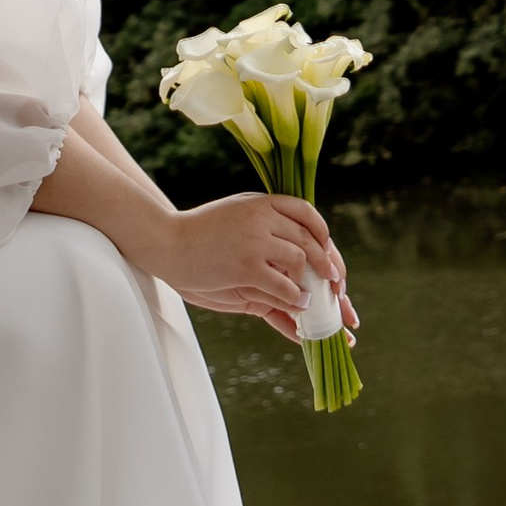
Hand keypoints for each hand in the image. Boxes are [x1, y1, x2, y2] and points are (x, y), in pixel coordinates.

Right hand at [142, 192, 346, 341]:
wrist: (168, 241)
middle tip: (336, 286)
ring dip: (312, 283)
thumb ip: (265, 221)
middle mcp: (263, 217)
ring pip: (300, 262)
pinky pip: (283, 284)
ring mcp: (255, 240)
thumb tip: (293, 239)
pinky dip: (296, 297)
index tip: (330, 255)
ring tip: (313, 299)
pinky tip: (298, 303)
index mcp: (262, 202)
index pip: (307, 213)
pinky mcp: (246, 265)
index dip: (324, 236)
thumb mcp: (237, 213)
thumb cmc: (202, 232)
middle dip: (328, 266)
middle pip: (311, 240)